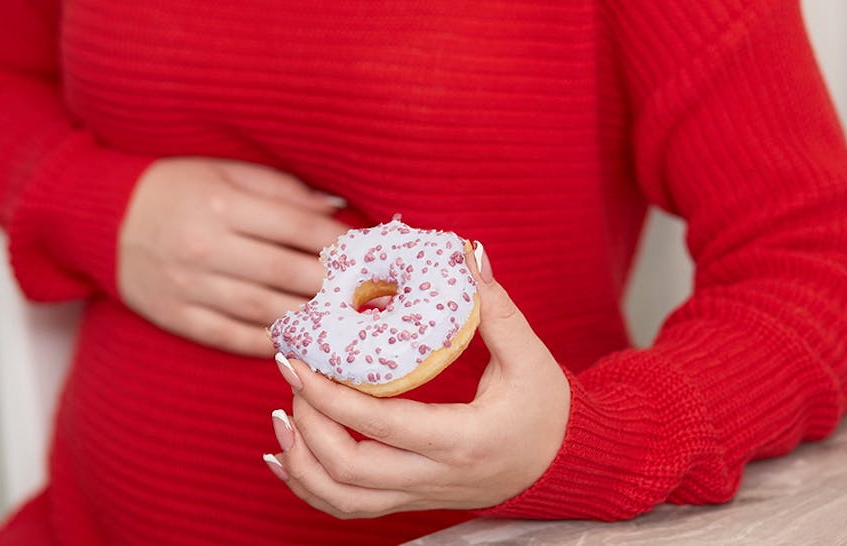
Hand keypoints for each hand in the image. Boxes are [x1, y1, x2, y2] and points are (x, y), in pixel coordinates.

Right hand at [118, 157, 347, 356]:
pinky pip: (229, 336)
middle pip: (283, 273)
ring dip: (306, 319)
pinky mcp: (175, 315)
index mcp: (222, 205)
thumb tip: (334, 210)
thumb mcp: (225, 173)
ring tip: (339, 322)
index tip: (364, 254)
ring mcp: (188, 286)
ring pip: (261, 310)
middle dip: (329, 286)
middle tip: (363, 295)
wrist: (100, 218)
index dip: (336, 243)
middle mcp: (204, 247)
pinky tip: (295, 343)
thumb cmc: (175, 188)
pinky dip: (265, 342)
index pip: (295, 227)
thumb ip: (281, 190)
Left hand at [264, 244, 570, 517]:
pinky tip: (287, 457)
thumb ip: (496, 310)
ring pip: (342, 500)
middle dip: (307, 424)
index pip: (377, 424)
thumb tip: (469, 255)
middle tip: (293, 377)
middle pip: (348, 469)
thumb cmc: (547, 411)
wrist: (564, 466)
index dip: (327, 395)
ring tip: (282, 416)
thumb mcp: (530, 359)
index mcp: (460, 441)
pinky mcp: (412, 500)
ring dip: (300, 463)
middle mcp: (434, 477)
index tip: (296, 361)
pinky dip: (310, 488)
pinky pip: (350, 508)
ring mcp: (420, 495)